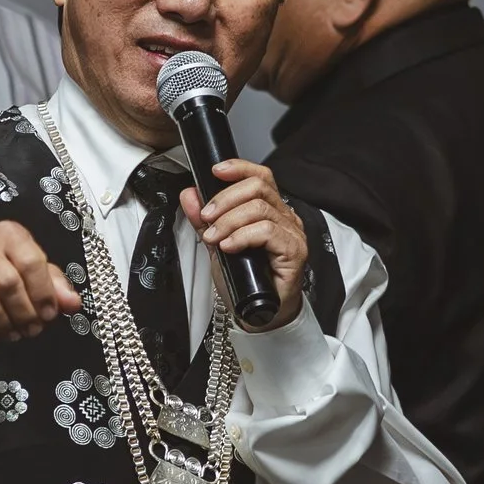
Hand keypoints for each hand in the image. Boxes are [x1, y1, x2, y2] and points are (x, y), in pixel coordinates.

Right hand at [0, 221, 81, 345]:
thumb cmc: (9, 275)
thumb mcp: (37, 276)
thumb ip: (57, 287)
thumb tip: (72, 303)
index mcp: (11, 234)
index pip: (31, 262)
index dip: (43, 294)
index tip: (49, 314)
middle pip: (8, 283)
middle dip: (24, 313)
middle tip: (32, 329)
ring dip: (4, 323)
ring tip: (14, 333)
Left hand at [182, 159, 307, 324]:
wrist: (259, 314)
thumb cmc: (246, 282)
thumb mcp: (218, 245)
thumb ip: (205, 221)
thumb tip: (190, 196)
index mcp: (271, 210)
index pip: (261, 176)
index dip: (238, 168)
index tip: (215, 172)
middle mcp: (285, 218)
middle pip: (259, 187)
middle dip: (226, 199)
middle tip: (207, 217)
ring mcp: (292, 233)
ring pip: (260, 208)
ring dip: (229, 220)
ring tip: (214, 237)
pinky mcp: (293, 251)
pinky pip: (266, 232)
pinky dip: (242, 236)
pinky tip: (229, 246)